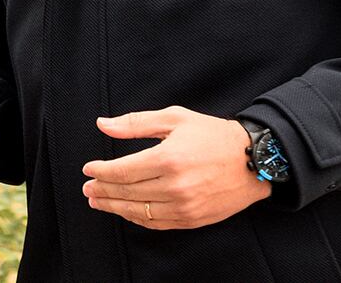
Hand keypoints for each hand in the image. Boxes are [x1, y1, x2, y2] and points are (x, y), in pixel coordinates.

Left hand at [81, 106, 270, 229]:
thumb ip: (135, 123)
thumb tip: (102, 124)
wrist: (253, 160)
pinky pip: (157, 223)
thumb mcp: (174, 118)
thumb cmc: (212, 135)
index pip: (122, 171)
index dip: (101, 171)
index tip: (88, 169)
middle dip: (102, 191)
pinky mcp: (192, 219)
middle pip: (127, 193)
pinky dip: (137, 218)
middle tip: (87, 188)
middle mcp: (175, 186)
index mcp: (168, 159)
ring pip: (138, 212)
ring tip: (98, 201)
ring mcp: (184, 206)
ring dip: (114, 207)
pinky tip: (126, 211)